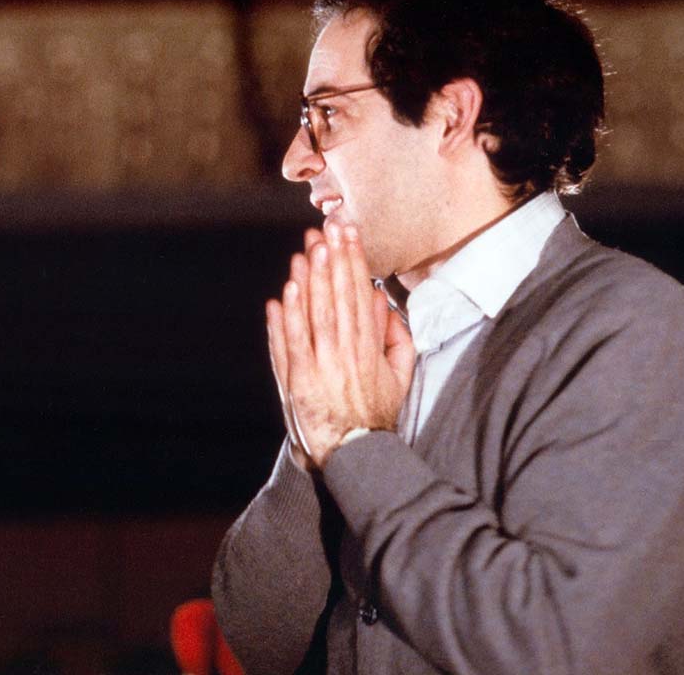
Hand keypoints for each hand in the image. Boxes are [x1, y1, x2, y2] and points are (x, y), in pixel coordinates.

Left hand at [266, 222, 415, 467]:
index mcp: (370, 349)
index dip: (354, 262)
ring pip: (313, 315)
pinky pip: (290, 344)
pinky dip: (285, 319)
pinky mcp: (298, 381)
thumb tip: (382, 302)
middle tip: (327, 228)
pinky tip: (283, 294)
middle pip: (337, 298)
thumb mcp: (400, 376)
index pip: (360, 295)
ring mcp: (319, 367)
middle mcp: (345, 354)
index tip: (349, 234)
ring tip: (306, 251)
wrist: (354, 454)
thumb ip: (397, 339)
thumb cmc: (375, 413)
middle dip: (332, 260)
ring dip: (309, 281)